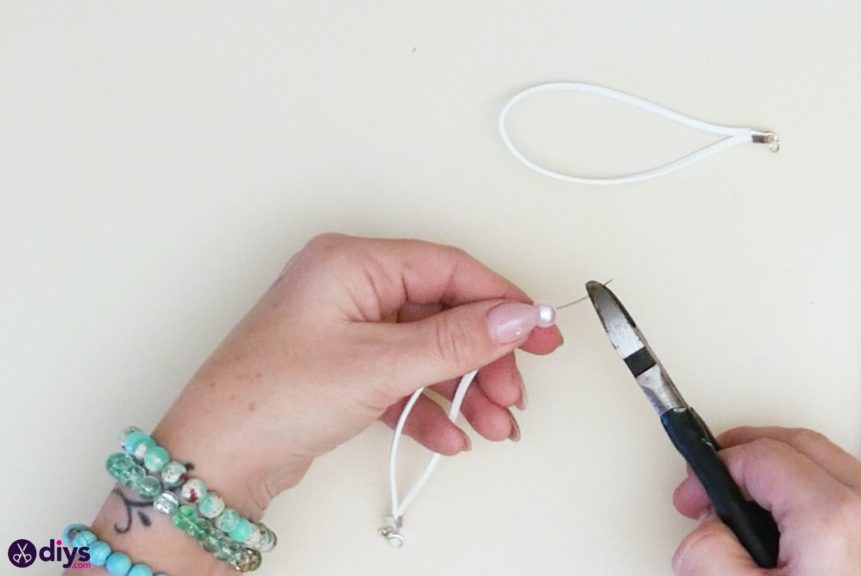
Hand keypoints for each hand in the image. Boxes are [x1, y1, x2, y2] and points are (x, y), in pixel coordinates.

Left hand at [153, 234, 562, 517]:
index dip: (500, 300)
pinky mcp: (344, 367)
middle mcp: (349, 288)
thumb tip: (514, 317)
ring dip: (464, 389)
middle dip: (484, 357)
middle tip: (515, 389)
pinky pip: (404, 378)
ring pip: (427, 350)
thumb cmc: (268, 399)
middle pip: (443, 312)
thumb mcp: (377, 365)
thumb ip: (455, 340)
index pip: (448, 268)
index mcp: (351, 263)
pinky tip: (450, 434)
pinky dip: (430, 406)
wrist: (215, 462)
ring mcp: (346, 329)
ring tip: (493, 422)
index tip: (537, 330)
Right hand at [672, 427, 860, 575]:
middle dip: (750, 456)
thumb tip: (703, 535)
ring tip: (764, 526)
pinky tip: (813, 547)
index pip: (758, 455)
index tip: (693, 493)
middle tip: (716, 484)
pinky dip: (838, 509)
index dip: (713, 468)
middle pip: (801, 446)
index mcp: (836, 519)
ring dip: (794, 483)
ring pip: (841, 473)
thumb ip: (709, 555)